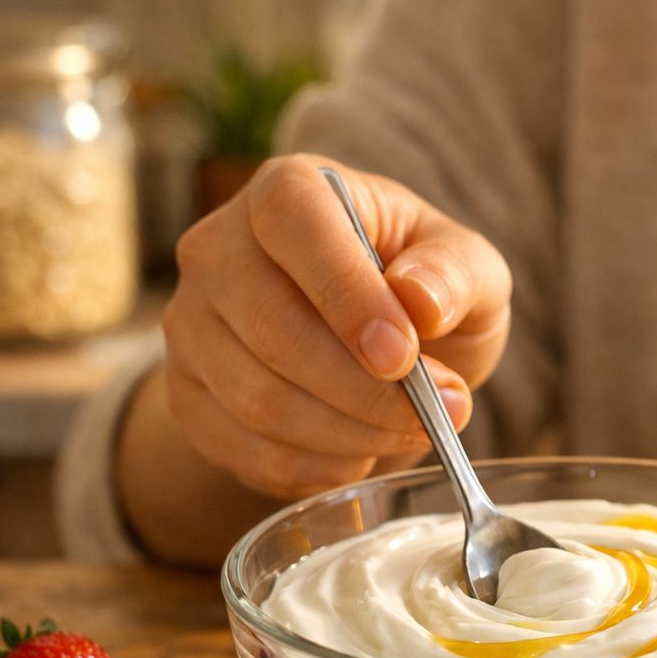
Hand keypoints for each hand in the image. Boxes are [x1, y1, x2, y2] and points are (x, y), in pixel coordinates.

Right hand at [162, 154, 511, 497]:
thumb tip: (420, 299)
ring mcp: (192, 324)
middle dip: (362, 389)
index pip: (294, 223)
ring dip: (347, 433)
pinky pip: (243, 449)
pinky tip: (360, 453)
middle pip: (270, 327)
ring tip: (408, 431)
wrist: (378, 348)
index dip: (346, 294)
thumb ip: (455, 273)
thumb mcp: (468, 268)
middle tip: (433, 414)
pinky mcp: (188, 394)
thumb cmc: (422, 292)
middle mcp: (218, 248)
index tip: (403, 355)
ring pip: (256, 397)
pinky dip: (314, 467)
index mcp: (290, 190)